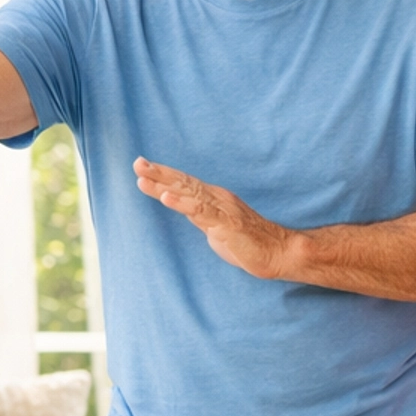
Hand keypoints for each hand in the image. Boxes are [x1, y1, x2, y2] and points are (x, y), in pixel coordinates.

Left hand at [134, 160, 295, 280]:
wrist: (278, 252)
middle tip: (137, 163)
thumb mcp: (216, 228)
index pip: (185, 183)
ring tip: (143, 177)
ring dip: (164, 185)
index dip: (163, 175)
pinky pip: (201, 211)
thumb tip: (184, 210)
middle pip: (183, 183)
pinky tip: (166, 198)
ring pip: (188, 193)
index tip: (142, 166)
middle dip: (158, 173)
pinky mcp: (226, 224)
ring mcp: (222, 209)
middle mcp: (217, 198)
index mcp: (214, 199)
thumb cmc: (248, 242)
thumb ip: (200, 217)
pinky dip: (182, 203)